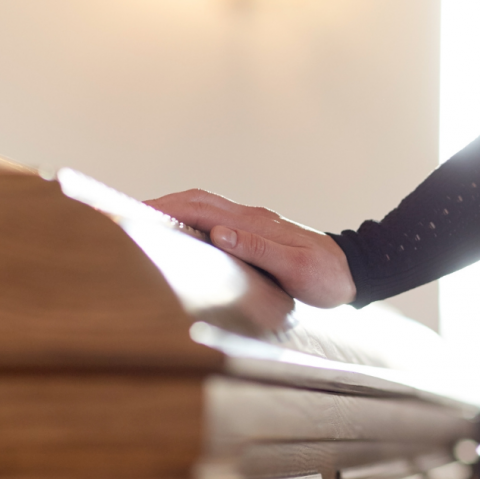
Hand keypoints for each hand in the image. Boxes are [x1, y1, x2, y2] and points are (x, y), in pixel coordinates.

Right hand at [145, 189, 356, 307]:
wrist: (354, 273)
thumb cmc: (327, 276)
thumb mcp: (296, 268)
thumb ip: (259, 250)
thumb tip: (219, 233)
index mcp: (255, 223)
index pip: (200, 207)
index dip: (165, 207)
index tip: (133, 211)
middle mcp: (251, 218)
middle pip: (196, 201)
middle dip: (160, 205)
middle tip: (125, 214)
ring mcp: (254, 225)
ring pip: (205, 209)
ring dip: (174, 212)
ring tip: (144, 224)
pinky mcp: (258, 235)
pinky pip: (216, 222)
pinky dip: (191, 223)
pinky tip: (181, 237)